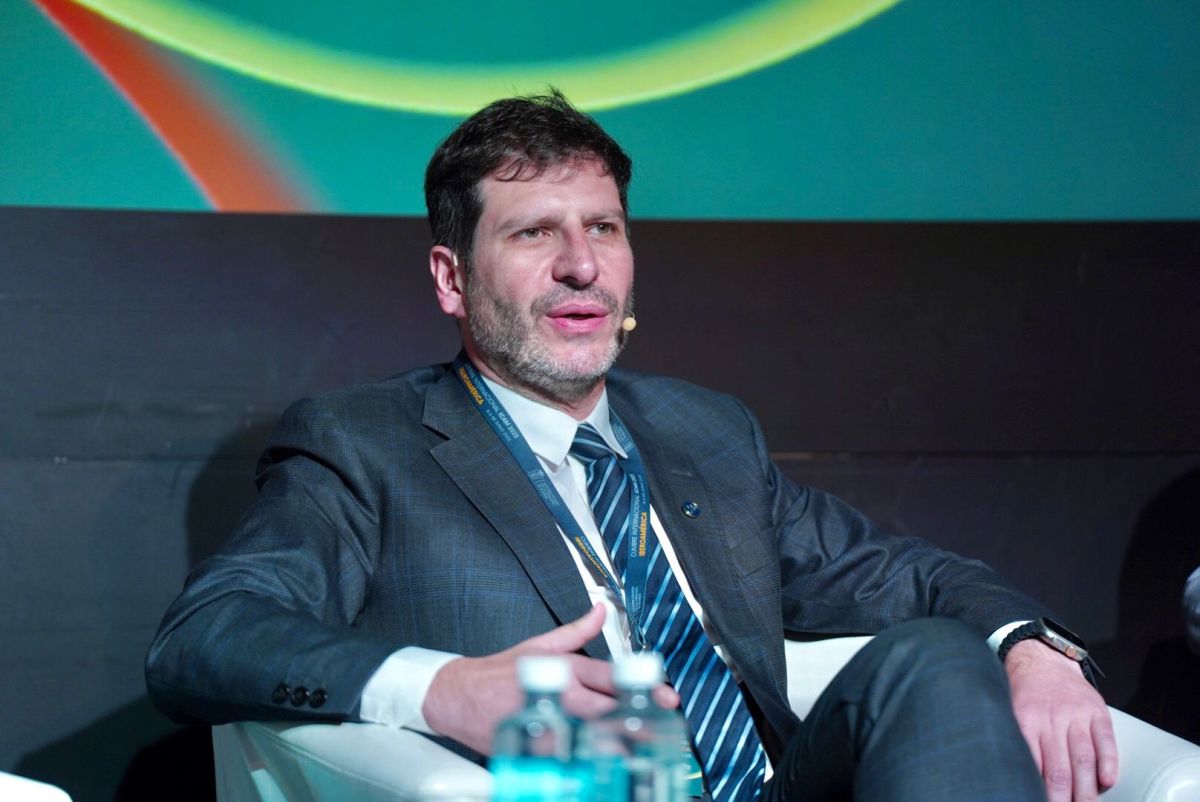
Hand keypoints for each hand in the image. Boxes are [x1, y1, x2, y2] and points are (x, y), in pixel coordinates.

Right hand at [421, 604, 678, 754]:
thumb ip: (577, 631)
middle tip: (666, 726)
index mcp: (563, 667)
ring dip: (620, 741)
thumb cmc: (498, 673)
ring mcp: (548, 723)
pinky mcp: (536, 747)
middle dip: (639, 718)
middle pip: (608, 709)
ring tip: (646, 748)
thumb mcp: (539, 644)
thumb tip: (602, 610)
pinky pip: (569, 755)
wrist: (457, 698)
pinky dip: (589, 759)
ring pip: (592, 736)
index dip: (642, 685)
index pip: (610, 676)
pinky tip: (608, 764)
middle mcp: (558, 694)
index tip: (667, 695)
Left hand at [1005, 639, 1118, 800]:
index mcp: (1026, 721)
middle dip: (1063, 797)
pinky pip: (1106, 741)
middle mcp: (1052, 719)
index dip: (1038, 789)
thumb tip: (1018, 776)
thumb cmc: (1025, 693)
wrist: (1042, 658)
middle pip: (1060, 768)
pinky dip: (1108, 763)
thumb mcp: (1012, 713)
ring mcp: (1077, 715)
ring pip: (1084, 758)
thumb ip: (1019, 742)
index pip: (1033, 765)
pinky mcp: (1097, 711)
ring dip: (1086, 789)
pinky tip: (1107, 782)